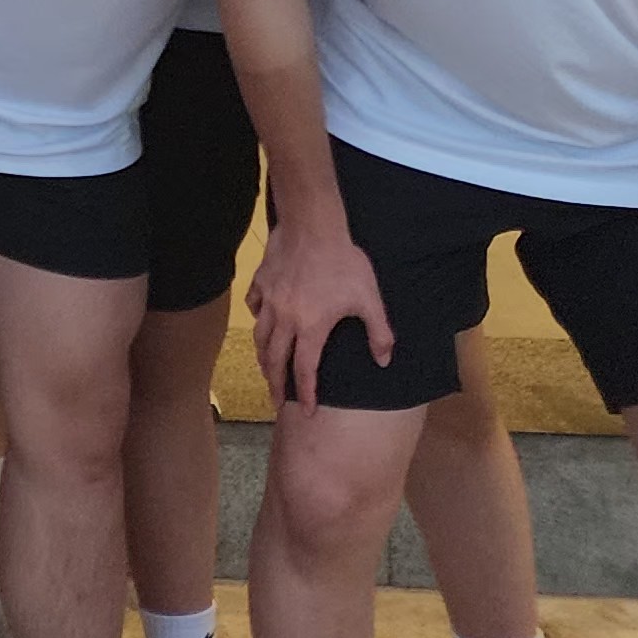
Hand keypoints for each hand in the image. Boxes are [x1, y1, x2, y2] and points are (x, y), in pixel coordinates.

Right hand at [248, 214, 392, 407]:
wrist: (313, 226)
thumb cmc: (343, 262)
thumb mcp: (369, 299)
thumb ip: (378, 333)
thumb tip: (383, 360)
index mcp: (311, 327)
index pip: (305, 370)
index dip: (305, 393)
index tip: (305, 411)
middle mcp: (285, 319)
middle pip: (275, 359)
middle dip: (276, 383)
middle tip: (276, 400)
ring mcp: (270, 300)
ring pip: (260, 336)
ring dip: (263, 357)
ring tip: (266, 368)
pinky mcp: (261, 281)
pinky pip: (253, 306)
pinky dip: (257, 318)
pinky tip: (261, 321)